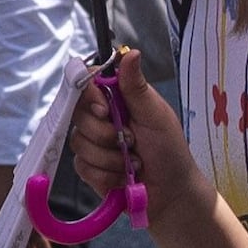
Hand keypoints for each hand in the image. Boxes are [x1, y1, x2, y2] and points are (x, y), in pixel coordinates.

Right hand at [63, 58, 200, 208]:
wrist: (170, 194)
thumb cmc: (169, 151)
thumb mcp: (155, 115)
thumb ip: (136, 87)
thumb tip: (130, 52)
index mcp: (118, 98)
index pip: (87, 83)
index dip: (89, 96)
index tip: (104, 111)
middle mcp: (102, 117)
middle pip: (78, 114)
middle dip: (105, 134)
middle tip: (132, 141)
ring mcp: (93, 143)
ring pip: (79, 143)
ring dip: (110, 158)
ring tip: (133, 163)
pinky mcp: (89, 167)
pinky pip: (82, 167)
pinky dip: (106, 175)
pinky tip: (123, 178)